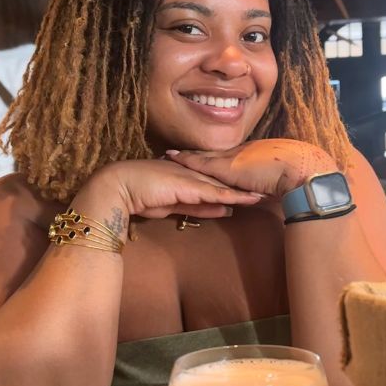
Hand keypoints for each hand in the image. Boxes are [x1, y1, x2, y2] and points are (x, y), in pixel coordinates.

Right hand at [77, 159, 264, 223]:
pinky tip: (245, 200)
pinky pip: (213, 193)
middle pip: (224, 181)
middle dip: (246, 185)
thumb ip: (198, 208)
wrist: (118, 189)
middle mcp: (192, 173)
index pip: (218, 182)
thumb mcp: (175, 207)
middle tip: (267, 186)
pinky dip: (230, 197)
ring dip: (244, 191)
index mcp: (189, 176)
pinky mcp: (186, 186)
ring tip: (264, 194)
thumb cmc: (139, 197)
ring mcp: (190, 178)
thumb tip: (222, 211)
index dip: (238, 185)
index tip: (255, 188)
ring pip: (223, 186)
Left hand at [165, 139, 338, 197]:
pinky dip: (187, 161)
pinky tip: (174, 160)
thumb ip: (266, 184)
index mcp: (252, 156)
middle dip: (193, 154)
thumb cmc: (295, 177)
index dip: (211, 157)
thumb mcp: (278, 180)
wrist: (300, 172)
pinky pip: (203, 163)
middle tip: (173, 152)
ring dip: (186, 156)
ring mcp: (233, 159)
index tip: (198, 157)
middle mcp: (240, 153)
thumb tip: (262, 193)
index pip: (226, 156)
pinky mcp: (228, 168)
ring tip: (168, 155)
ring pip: (204, 156)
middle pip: (211, 153)